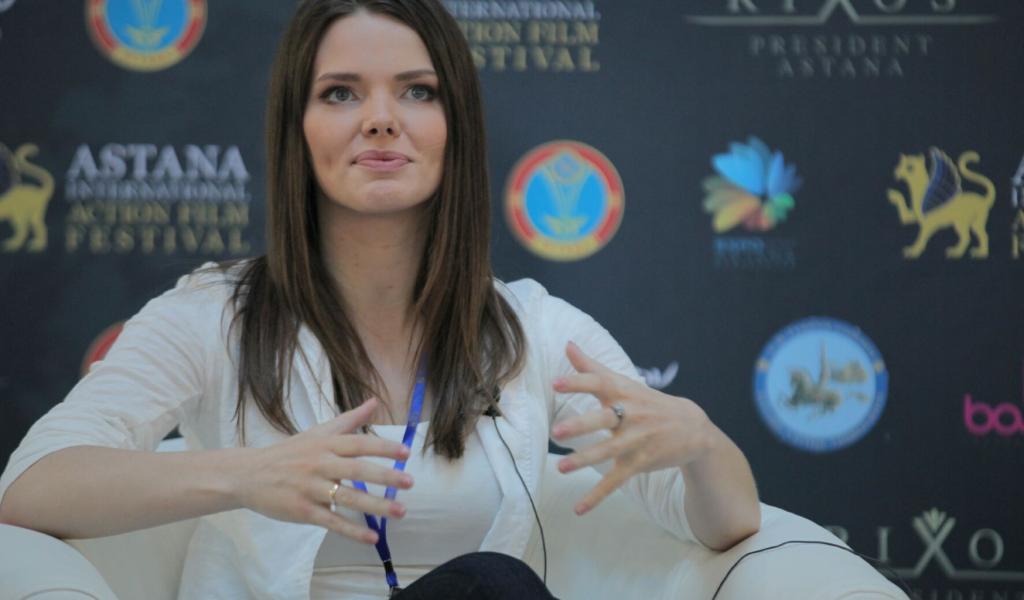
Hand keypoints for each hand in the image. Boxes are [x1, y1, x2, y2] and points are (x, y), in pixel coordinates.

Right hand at [233, 398, 412, 543]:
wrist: (249, 474)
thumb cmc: (290, 452)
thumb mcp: (318, 432)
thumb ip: (349, 419)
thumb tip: (374, 401)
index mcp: (325, 444)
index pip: (358, 444)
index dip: (382, 447)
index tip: (406, 453)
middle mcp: (319, 464)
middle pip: (356, 470)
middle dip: (384, 476)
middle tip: (410, 483)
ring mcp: (310, 488)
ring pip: (346, 497)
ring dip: (375, 506)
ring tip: (400, 512)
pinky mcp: (302, 510)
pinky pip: (331, 521)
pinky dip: (352, 530)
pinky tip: (372, 537)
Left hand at [550, 341, 716, 515]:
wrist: (693, 427)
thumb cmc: (647, 401)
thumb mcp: (623, 381)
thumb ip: (591, 366)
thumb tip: (567, 344)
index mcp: (623, 392)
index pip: (598, 384)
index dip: (578, 383)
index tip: (556, 383)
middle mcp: (630, 415)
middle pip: (604, 419)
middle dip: (581, 425)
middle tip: (557, 432)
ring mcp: (636, 440)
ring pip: (609, 451)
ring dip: (585, 460)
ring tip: (560, 467)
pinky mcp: (640, 462)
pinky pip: (616, 481)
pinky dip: (597, 496)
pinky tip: (579, 509)